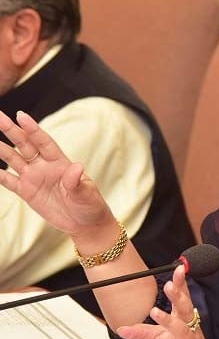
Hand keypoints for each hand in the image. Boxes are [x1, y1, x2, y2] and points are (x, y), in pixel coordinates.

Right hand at [0, 110, 113, 236]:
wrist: (85, 223)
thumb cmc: (90, 205)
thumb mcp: (86, 193)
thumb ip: (77, 181)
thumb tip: (76, 167)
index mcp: (60, 162)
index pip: (44, 142)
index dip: (33, 129)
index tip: (21, 115)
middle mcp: (45, 167)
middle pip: (25, 145)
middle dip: (11, 130)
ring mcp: (34, 178)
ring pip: (14, 159)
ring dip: (1, 149)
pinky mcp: (27, 192)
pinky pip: (9, 181)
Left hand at [117, 265, 218, 338]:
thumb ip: (142, 332)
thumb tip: (122, 327)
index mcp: (183, 321)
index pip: (182, 299)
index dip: (180, 283)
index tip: (178, 268)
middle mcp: (189, 330)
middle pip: (185, 309)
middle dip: (178, 296)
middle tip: (170, 284)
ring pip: (184, 332)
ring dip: (172, 322)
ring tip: (157, 313)